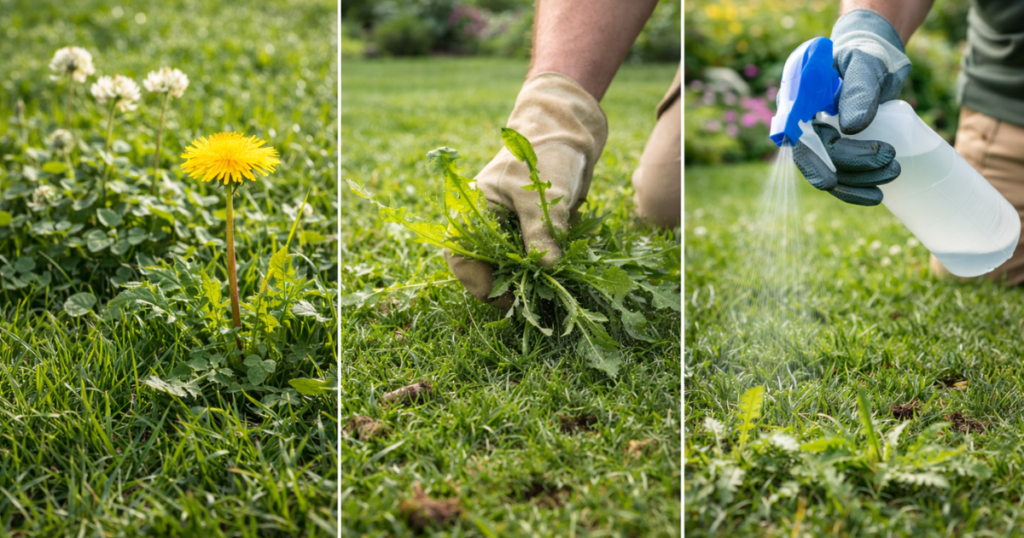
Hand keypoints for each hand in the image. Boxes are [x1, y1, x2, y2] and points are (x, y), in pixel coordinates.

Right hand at [444, 72, 607, 305]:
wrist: (570, 135)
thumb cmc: (544, 154)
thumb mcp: (540, 193)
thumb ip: (542, 230)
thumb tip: (548, 267)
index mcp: (473, 211)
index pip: (461, 255)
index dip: (477, 281)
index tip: (503, 298)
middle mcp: (487, 225)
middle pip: (485, 269)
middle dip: (506, 288)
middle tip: (531, 303)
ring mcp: (510, 232)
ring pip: (510, 270)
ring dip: (528, 284)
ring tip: (550, 295)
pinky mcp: (533, 236)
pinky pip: (533, 263)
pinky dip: (545, 274)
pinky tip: (562, 279)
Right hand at [793, 9, 909, 205]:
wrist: (873, 60)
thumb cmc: (865, 56)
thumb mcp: (864, 65)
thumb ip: (858, 90)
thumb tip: (853, 127)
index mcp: (796, 101)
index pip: (796, 139)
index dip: (810, 164)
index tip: (831, 182)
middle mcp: (800, 124)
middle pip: (814, 159)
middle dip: (849, 169)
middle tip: (890, 164)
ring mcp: (817, 138)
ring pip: (829, 171)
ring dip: (859, 180)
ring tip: (894, 171)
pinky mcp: (835, 150)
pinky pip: (841, 175)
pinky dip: (857, 187)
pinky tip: (877, 194)